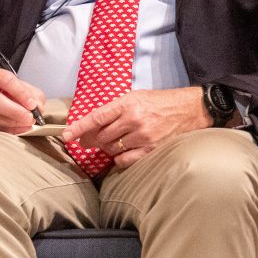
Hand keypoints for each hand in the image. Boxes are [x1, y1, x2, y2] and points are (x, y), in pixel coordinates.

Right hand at [0, 67, 45, 133]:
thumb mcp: (14, 85)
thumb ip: (30, 93)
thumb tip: (39, 107)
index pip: (6, 80)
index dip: (21, 93)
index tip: (32, 104)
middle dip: (15, 111)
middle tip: (30, 118)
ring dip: (13, 123)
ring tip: (26, 124)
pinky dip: (8, 130)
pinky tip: (18, 130)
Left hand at [62, 87, 210, 166]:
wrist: (191, 109)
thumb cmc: (162, 102)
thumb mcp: (137, 97)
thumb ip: (115, 110)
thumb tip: (93, 126)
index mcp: (127, 103)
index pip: (96, 117)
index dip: (79, 128)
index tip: (67, 135)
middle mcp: (133, 119)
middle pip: (101, 136)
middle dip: (92, 140)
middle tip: (89, 141)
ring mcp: (143, 136)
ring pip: (111, 149)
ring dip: (108, 148)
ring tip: (114, 142)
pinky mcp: (151, 149)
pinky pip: (125, 160)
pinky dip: (120, 158)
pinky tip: (124, 152)